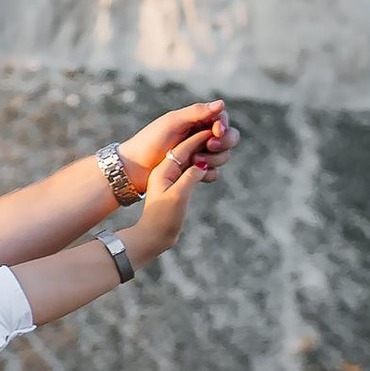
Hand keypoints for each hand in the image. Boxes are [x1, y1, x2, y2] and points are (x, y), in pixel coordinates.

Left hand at [123, 98, 234, 192]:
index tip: (216, 131)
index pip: (222, 119)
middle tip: (209, 146)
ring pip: (223, 156)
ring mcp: (200, 154)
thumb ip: (197, 112)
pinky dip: (209, 173)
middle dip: (223, 143)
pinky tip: (197, 172)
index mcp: (196, 120)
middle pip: (229, 138)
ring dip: (214, 158)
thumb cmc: (150, 140)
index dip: (223, 125)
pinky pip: (213, 173)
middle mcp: (200, 136)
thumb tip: (222, 103)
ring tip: (193, 159)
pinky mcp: (196, 171)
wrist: (135, 167)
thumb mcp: (173, 122)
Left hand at [128, 129, 213, 267]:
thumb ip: (189, 177)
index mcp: (165, 168)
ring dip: (205, 160)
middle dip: (206, 148)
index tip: (218, 132)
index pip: (186, 146)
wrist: (150, 239)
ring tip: (210, 165)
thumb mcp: (176, 196)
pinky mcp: (178, 188)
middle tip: (214, 150)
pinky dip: (204, 171)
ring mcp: (173, 178)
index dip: (202, 137)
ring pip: (195, 160)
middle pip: (192, 149)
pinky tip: (209, 175)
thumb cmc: (160, 217)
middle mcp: (169, 170)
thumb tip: (202, 165)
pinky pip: (194, 173)